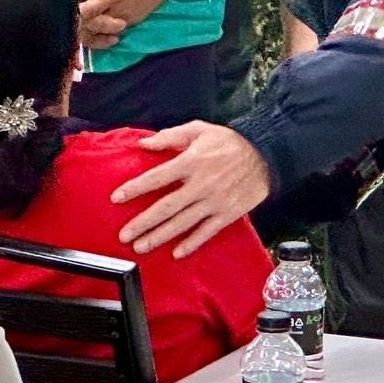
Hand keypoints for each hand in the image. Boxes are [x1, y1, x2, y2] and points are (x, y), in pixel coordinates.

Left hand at [73, 0, 183, 48]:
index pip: (87, 12)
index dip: (73, 11)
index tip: (64, 4)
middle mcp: (119, 11)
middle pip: (92, 27)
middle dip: (78, 22)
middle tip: (66, 14)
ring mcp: (127, 19)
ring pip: (101, 33)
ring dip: (89, 29)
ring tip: (78, 21)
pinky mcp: (133, 21)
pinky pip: (113, 31)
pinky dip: (101, 31)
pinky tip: (95, 25)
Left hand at [111, 122, 271, 258]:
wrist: (265, 154)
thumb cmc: (229, 141)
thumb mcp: (199, 129)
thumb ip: (169, 137)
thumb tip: (143, 143)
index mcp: (191, 162)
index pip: (157, 177)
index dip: (135, 188)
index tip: (117, 198)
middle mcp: (201, 185)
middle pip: (166, 207)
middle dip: (143, 223)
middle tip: (124, 235)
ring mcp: (214, 202)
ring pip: (182, 223)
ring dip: (160, 236)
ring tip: (141, 247)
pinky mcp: (227, 214)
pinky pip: (206, 232)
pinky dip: (191, 243)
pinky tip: (177, 253)